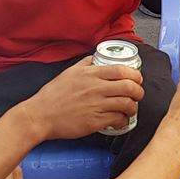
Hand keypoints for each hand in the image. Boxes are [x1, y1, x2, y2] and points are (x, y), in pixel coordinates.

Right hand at [22, 57, 144, 140]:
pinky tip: (120, 120)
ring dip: (133, 107)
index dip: (135, 75)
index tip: (137, 80)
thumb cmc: (53, 95)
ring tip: (130, 109)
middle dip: (139, 92)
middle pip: (129, 87)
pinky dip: (123, 121)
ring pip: (127, 104)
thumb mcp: (69, 72)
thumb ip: (85, 63)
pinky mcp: (95, 121)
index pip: (122, 70)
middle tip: (137, 95)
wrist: (40, 115)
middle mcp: (95, 88)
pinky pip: (118, 120)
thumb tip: (97, 57)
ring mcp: (96, 105)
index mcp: (90, 74)